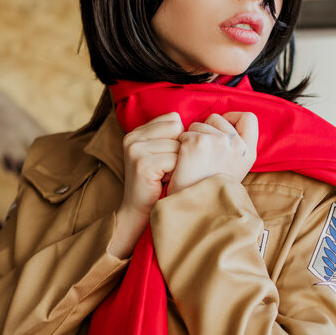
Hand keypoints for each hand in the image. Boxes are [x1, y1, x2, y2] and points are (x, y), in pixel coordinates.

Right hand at [110, 112, 183, 257]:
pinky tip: (165, 183)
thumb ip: (173, 138)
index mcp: (137, 132)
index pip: (173, 120)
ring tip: (166, 177)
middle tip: (167, 170)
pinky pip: (176, 160)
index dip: (180, 140)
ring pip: (179, 146)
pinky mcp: (143, 164)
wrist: (139, 214)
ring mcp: (136, 150)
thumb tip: (202, 127)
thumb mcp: (162, 155)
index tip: (169, 159)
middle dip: (180, 152)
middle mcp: (133, 137)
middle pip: (178, 130)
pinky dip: (177, 174)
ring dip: (180, 164)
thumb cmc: (158, 185)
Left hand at [166, 111, 257, 195]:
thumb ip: (234, 148)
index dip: (232, 119)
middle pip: (218, 117)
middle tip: (202, 154)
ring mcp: (218, 142)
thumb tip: (224, 125)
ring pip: (199, 123)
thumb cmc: (209, 191)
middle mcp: (237, 145)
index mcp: (248, 152)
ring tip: (193, 161)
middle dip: (206, 129)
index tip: (220, 131)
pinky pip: (184, 133)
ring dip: (192, 137)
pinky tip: (183, 162)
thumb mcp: (233, 169)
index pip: (249, 118)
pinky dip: (180, 145)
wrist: (194, 210)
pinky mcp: (197, 142)